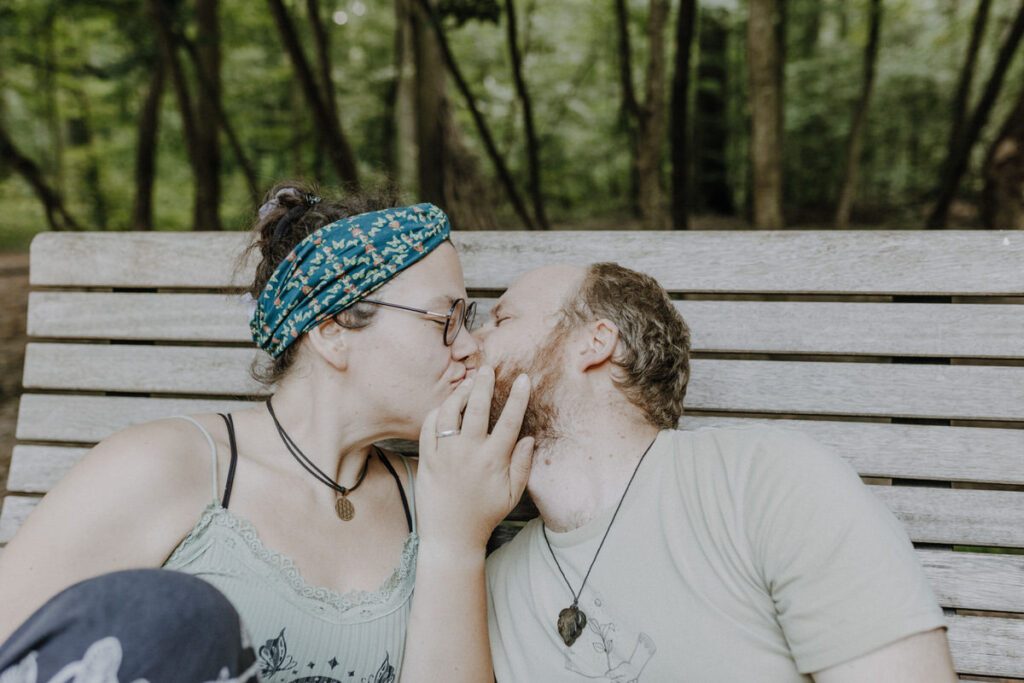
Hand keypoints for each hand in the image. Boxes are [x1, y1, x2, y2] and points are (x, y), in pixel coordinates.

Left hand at [415, 365, 534, 553]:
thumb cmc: (484, 515)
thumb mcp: (512, 494)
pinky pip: (428, 427)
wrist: (450, 537)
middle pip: (476, 409)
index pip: (509, 421)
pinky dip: (437, 412)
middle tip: (487, 369)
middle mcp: (468, 453)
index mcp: (493, 460)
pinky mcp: (427, 459)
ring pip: (449, 413)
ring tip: (467, 383)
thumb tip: (528, 438)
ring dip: (459, 394)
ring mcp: (445, 454)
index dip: (517, 397)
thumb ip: (522, 465)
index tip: (523, 379)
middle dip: (483, 384)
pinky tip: (445, 406)